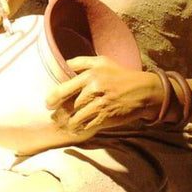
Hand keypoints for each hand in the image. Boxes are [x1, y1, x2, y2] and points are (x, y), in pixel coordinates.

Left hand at [45, 56, 161, 134]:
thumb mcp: (102, 62)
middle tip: (54, 118)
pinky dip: (80, 129)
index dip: (53, 98)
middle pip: (70, 105)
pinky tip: (77, 130)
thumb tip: (65, 64)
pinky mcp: (106, 117)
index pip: (64, 88)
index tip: (48, 104)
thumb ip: (82, 62)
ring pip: (77, 117)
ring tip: (65, 125)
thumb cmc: (120, 75)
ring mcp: (100, 105)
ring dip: (69, 123)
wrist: (143, 90)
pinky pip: (87, 126)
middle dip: (61, 113)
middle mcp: (94, 89)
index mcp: (90, 75)